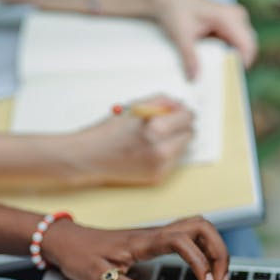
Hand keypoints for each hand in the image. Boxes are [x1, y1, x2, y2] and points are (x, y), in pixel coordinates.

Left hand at [42, 215, 228, 279]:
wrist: (65, 241)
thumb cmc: (79, 256)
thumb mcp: (99, 277)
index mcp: (142, 242)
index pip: (182, 241)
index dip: (200, 261)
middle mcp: (153, 234)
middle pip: (201, 226)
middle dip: (218, 252)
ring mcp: (156, 235)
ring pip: (198, 227)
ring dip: (214, 250)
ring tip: (217, 278)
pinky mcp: (154, 240)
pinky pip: (189, 236)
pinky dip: (203, 251)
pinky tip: (203, 272)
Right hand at [73, 96, 193, 185]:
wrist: (90, 158)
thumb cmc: (108, 132)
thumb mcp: (134, 108)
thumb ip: (160, 102)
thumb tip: (178, 104)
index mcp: (157, 129)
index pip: (187, 117)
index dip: (183, 111)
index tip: (180, 111)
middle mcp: (162, 150)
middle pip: (189, 134)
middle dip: (180, 126)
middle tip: (167, 123)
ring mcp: (161, 166)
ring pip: (182, 148)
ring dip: (174, 140)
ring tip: (153, 138)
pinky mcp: (157, 177)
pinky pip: (172, 161)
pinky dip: (166, 154)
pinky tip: (149, 150)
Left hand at [152, 0, 257, 78]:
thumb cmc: (175, 12)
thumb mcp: (180, 36)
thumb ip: (189, 57)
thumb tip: (194, 79)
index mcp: (228, 17)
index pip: (247, 45)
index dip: (241, 65)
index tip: (228, 81)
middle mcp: (237, 16)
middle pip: (247, 47)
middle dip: (237, 64)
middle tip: (222, 81)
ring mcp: (235, 20)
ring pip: (242, 46)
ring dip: (233, 60)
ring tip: (218, 74)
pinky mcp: (230, 25)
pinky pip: (235, 44)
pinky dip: (228, 55)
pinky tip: (215, 65)